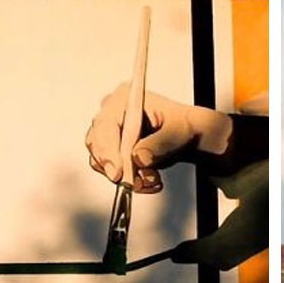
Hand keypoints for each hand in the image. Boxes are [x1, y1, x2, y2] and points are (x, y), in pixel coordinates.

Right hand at [85, 85, 233, 193]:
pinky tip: (146, 181)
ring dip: (124, 177)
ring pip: (101, 161)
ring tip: (151, 180)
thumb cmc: (182, 126)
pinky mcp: (111, 150)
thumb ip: (160, 143)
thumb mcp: (179, 131)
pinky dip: (127, 181)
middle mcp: (111, 113)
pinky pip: (109, 170)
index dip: (107, 150)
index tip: (117, 172)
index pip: (105, 124)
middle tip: (134, 184)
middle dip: (116, 168)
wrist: (186, 137)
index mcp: (126, 98)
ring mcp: (109, 132)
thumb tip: (139, 158)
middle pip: (97, 143)